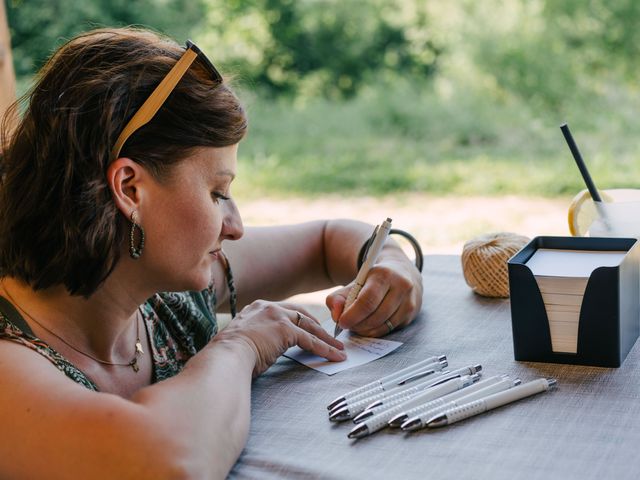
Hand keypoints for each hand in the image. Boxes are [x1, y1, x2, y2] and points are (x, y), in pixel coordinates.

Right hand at [215, 300, 345, 376]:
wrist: (225, 357)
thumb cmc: (227, 356)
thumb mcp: (241, 340)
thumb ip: (254, 338)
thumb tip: (259, 349)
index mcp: (256, 308)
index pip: (285, 311)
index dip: (299, 319)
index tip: (308, 326)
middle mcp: (268, 307)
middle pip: (301, 315)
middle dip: (317, 326)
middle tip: (330, 336)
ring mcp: (278, 316)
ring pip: (309, 327)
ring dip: (326, 339)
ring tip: (338, 349)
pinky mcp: (286, 330)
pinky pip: (311, 341)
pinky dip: (325, 349)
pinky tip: (335, 356)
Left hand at [325, 254, 422, 336]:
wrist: (402, 274)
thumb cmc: (373, 281)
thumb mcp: (354, 283)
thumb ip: (338, 298)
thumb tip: (336, 315)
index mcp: (384, 274)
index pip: (367, 301)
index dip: (352, 315)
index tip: (341, 322)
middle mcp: (401, 286)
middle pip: (375, 316)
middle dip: (358, 325)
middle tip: (348, 325)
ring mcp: (409, 301)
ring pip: (383, 325)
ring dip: (366, 330)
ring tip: (357, 324)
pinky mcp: (411, 314)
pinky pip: (389, 330)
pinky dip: (376, 331)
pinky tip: (369, 325)